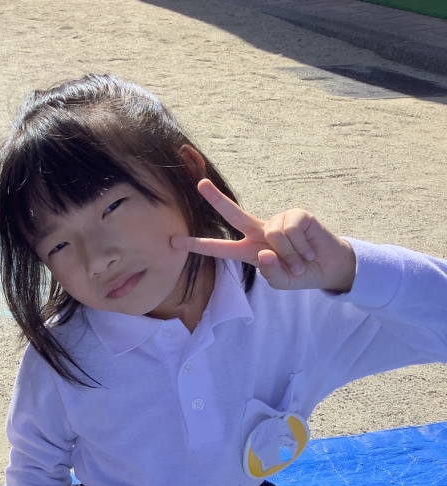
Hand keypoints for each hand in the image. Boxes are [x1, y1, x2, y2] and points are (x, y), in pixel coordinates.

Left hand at [171, 179, 355, 292]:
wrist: (328, 267)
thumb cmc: (299, 274)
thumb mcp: (281, 282)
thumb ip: (270, 273)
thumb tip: (264, 252)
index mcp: (248, 250)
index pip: (219, 248)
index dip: (198, 245)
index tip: (175, 241)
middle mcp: (259, 231)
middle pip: (233, 213)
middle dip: (216, 199)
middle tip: (200, 184)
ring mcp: (276, 221)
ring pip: (273, 235)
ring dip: (290, 254)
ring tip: (300, 260)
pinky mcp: (296, 214)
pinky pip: (290, 230)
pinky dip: (301, 245)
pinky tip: (308, 249)